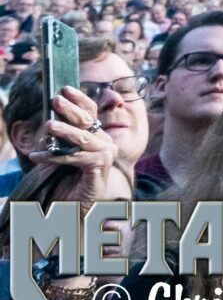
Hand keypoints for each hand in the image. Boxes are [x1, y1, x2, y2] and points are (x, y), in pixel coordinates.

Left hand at [42, 86, 127, 204]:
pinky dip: (55, 156)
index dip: (80, 99)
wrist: (76, 211)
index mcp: (99, 138)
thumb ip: (61, 142)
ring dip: (64, 131)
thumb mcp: (63, 157)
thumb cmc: (68, 185)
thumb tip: (50, 121)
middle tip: (56, 99)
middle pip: (88, 121)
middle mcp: (107, 144)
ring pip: (82, 138)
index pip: (91, 113)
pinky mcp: (99, 168)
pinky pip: (75, 158)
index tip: (65, 88)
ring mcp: (106, 156)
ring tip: (49, 125)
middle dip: (71, 109)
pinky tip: (37, 156)